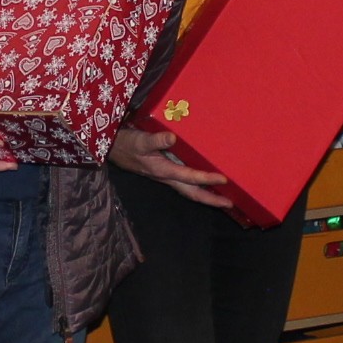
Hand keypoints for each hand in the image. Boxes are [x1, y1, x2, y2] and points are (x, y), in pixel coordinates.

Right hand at [111, 120, 231, 208]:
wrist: (112, 149)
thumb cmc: (126, 144)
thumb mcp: (140, 140)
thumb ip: (156, 140)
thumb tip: (172, 138)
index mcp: (163, 170)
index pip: (189, 177)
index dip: (206, 179)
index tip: (223, 179)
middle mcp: (167, 177)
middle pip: (192, 193)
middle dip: (210, 200)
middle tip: (229, 204)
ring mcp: (166, 176)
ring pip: (189, 190)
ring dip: (206, 195)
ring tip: (222, 198)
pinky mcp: (165, 171)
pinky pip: (186, 182)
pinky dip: (198, 185)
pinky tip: (205, 182)